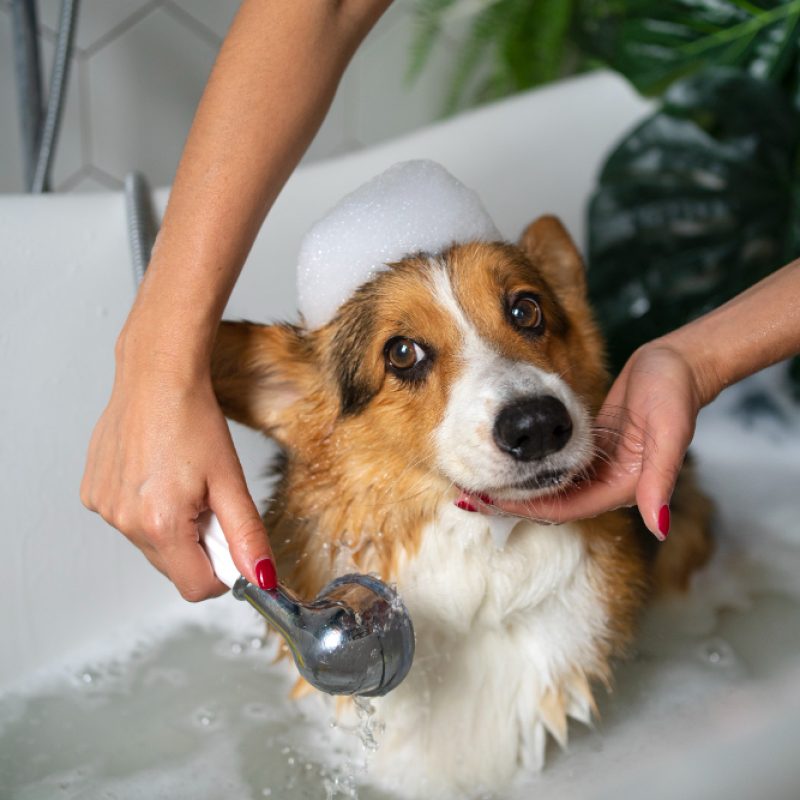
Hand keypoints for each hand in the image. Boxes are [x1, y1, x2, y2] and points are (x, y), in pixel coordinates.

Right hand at [80, 335, 274, 600]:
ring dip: (172, 526)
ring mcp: (104, 508)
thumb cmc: (193, 420)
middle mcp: (124, 522)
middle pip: (173, 566)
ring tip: (182, 481)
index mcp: (160, 524)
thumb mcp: (231, 481)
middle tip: (208, 501)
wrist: (156, 375)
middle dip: (198, 544)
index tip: (230, 542)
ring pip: (150, 544)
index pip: (196, 587)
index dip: (222, 572)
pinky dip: (147, 507)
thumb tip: (261, 577)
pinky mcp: (93, 492)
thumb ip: (247, 535)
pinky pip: (128, 519)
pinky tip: (157, 473)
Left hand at [481, 341, 704, 538]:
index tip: (491, 504)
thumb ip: (660, 479)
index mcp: (623, 487)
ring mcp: (600, 466)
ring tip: (482, 479)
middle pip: (555, 503)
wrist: (677, 364)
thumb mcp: (668, 432)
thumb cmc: (675, 394)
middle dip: (516, 502)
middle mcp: (609, 482)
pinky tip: (507, 458)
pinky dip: (532, 467)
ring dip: (520, 485)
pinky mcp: (593, 447)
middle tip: (474, 495)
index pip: (566, 509)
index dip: (528, 509)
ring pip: (552, 485)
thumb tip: (659, 524)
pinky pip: (557, 465)